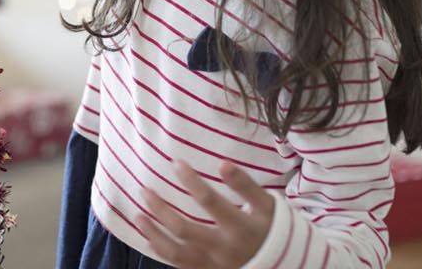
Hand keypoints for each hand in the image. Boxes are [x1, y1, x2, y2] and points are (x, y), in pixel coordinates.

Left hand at [135, 161, 275, 268]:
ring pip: (176, 253)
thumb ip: (246, 185)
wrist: (284, 264)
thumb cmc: (271, 229)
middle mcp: (223, 249)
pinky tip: (149, 239)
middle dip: (160, 209)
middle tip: (144, 190)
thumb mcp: (266, 205)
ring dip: (153, 234)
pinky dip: (161, 252)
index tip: (175, 163)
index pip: (210, 202)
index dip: (190, 181)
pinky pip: (179, 265)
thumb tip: (222, 164)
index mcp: (239, 227)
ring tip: (138, 216)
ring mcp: (213, 265)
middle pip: (184, 229)